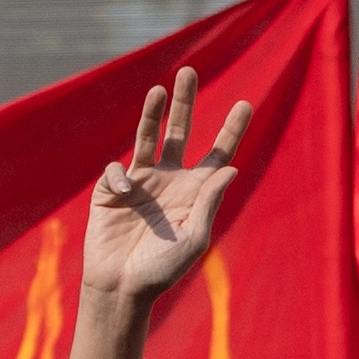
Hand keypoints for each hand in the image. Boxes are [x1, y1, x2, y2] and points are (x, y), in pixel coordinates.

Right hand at [79, 63, 250, 310]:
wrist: (122, 286)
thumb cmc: (162, 270)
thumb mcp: (194, 237)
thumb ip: (209, 201)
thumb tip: (231, 167)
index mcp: (195, 191)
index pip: (218, 153)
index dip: (231, 129)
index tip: (247, 103)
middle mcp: (170, 180)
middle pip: (180, 131)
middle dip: (185, 102)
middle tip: (190, 71)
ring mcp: (141, 181)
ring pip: (147, 136)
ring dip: (152, 113)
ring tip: (159, 90)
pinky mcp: (112, 190)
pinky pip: (117, 172)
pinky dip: (121, 179)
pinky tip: (127, 198)